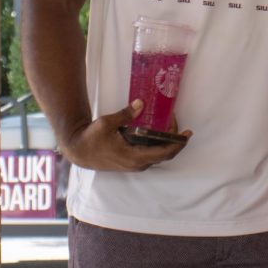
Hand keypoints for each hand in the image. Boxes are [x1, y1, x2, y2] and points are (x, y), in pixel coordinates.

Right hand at [60, 100, 189, 171]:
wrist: (79, 151)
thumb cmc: (91, 138)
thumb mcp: (107, 123)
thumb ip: (126, 114)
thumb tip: (141, 103)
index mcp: (135, 157)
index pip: (165, 153)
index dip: (179, 143)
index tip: (188, 134)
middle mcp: (138, 164)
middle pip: (165, 154)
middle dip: (175, 140)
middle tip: (177, 123)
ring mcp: (134, 165)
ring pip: (158, 155)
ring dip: (166, 142)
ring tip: (169, 124)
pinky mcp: (131, 162)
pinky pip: (150, 154)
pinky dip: (157, 144)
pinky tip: (157, 132)